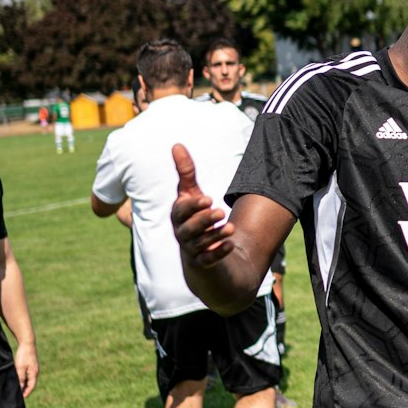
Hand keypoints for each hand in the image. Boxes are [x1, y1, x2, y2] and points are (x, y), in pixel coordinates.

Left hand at [13, 342, 38, 397]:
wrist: (27, 343)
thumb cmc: (23, 355)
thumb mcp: (20, 368)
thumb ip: (21, 378)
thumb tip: (20, 388)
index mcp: (34, 373)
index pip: (31, 386)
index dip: (26, 393)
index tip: (22, 399)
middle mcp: (35, 372)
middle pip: (31, 384)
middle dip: (26, 390)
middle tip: (19, 396)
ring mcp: (33, 368)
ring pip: (29, 379)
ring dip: (24, 385)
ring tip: (18, 390)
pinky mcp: (30, 365)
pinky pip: (27, 375)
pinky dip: (24, 379)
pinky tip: (19, 380)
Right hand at [170, 144, 233, 267]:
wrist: (199, 252)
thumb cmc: (194, 217)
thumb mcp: (191, 194)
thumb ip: (186, 173)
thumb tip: (177, 144)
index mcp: (178, 216)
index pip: (181, 211)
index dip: (193, 206)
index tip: (208, 199)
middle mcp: (182, 233)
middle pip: (189, 228)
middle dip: (204, 220)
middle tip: (220, 211)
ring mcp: (192, 249)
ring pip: (200, 244)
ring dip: (215, 235)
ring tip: (231, 227)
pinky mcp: (204, 262)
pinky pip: (209, 259)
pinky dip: (218, 253)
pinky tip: (231, 245)